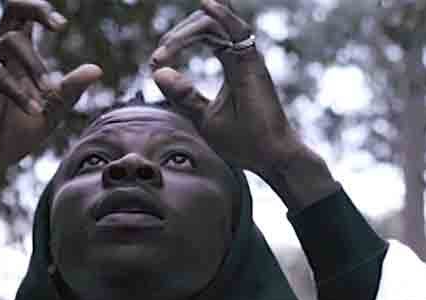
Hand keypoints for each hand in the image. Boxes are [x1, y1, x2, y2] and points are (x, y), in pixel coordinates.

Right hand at [0, 0, 101, 183]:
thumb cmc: (13, 133)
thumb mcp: (51, 112)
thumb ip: (70, 90)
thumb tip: (97, 69)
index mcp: (15, 56)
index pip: (23, 16)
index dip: (39, 10)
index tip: (60, 25)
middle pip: (11, 11)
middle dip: (37, 13)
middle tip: (57, 44)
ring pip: (8, 42)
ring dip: (34, 70)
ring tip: (42, 103)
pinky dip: (16, 91)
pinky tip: (30, 110)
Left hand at [149, 0, 326, 181]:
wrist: (270, 158)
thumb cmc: (243, 142)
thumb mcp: (203, 117)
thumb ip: (184, 95)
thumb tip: (158, 73)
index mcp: (232, 64)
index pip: (203, 35)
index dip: (177, 42)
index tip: (156, 63)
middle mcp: (241, 56)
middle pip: (206, 26)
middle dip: (178, 36)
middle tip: (159, 57)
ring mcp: (248, 58)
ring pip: (215, 26)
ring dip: (186, 32)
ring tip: (167, 46)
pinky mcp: (253, 65)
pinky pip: (238, 31)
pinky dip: (223, 15)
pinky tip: (208, 4)